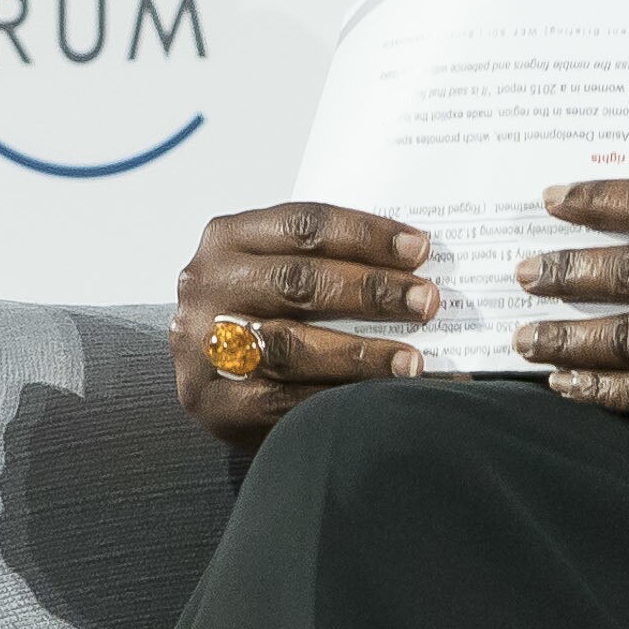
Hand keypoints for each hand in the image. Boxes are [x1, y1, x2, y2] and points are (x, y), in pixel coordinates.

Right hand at [173, 202, 438, 449]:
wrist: (209, 375)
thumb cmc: (259, 312)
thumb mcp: (276, 268)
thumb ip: (329, 260)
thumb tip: (416, 267)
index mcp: (227, 238)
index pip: (302, 225)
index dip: (365, 235)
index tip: (420, 249)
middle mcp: (207, 286)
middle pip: (297, 282)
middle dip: (371, 291)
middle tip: (425, 302)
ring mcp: (202, 346)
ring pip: (291, 346)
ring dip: (361, 354)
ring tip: (413, 360)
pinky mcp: (211, 403)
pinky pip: (283, 402)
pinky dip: (338, 399)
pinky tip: (379, 399)